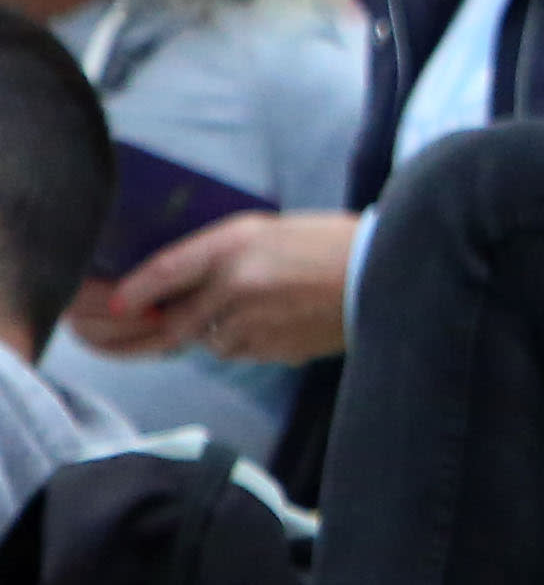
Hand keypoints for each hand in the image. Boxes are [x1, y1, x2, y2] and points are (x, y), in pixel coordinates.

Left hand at [94, 211, 358, 364]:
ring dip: (211, 334)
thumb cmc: (329, 244)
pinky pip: (241, 353)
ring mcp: (257, 323)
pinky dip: (243, 343)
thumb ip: (217, 256)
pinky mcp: (276, 350)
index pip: (165, 272)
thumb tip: (175, 290)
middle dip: (160, 328)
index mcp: (235, 246)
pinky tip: (272, 323)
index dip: (134, 293)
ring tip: (246, 312)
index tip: (115, 306)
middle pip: (177, 321)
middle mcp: (238, 286)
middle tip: (152, 329)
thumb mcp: (266, 231)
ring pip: (209, 342)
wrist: (386, 273)